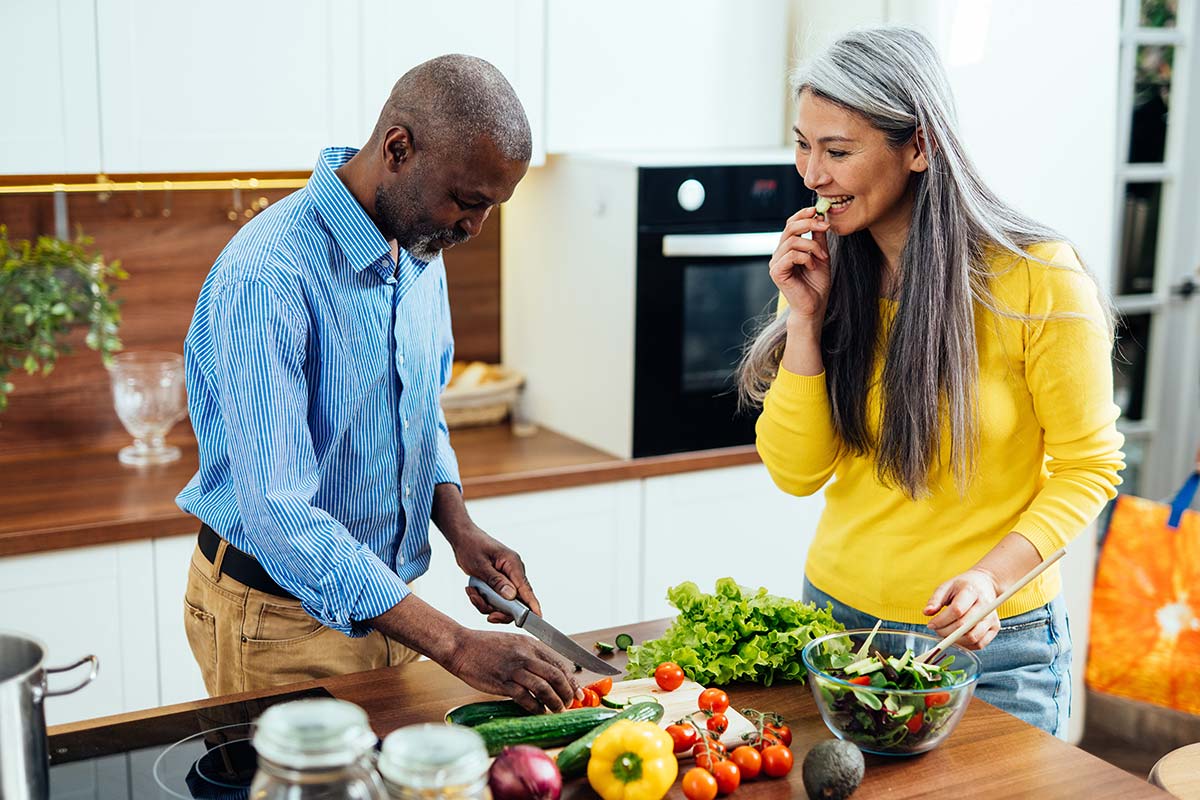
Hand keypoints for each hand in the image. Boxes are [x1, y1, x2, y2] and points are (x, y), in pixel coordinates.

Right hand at [448, 629, 580, 712]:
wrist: (461, 646)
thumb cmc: (485, 646)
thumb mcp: (514, 643)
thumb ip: (530, 655)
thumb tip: (547, 673)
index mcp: (530, 644)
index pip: (559, 663)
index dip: (571, 680)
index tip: (578, 691)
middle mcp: (526, 655)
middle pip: (556, 676)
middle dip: (567, 692)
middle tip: (570, 703)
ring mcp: (514, 669)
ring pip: (544, 688)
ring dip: (554, 702)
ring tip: (558, 710)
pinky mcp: (503, 682)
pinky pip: (525, 698)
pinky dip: (536, 707)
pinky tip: (539, 712)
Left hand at [449, 523, 541, 623]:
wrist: (463, 537)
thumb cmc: (471, 547)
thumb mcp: (480, 566)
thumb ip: (496, 582)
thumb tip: (512, 596)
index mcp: (513, 564)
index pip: (526, 589)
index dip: (533, 605)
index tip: (538, 619)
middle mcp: (514, 571)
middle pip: (515, 601)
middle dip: (499, 610)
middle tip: (487, 614)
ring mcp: (508, 577)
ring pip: (504, 602)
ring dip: (487, 604)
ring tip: (472, 593)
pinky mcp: (500, 581)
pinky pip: (496, 598)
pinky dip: (484, 599)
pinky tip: (473, 591)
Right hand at [771, 208, 831, 320]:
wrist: (814, 306)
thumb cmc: (817, 284)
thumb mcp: (821, 255)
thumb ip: (818, 238)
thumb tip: (820, 217)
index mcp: (787, 248)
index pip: (790, 224)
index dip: (802, 214)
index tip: (817, 210)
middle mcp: (779, 254)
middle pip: (789, 228)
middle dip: (809, 223)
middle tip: (826, 227)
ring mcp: (775, 263)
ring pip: (793, 241)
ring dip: (812, 246)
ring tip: (822, 258)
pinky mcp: (776, 272)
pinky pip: (791, 255)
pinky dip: (806, 258)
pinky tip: (812, 266)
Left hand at [923, 568, 1001, 649]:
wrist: (984, 584)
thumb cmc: (962, 586)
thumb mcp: (946, 587)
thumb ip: (935, 600)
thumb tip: (926, 613)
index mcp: (972, 591)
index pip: (957, 610)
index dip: (941, 620)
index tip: (930, 624)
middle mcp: (985, 605)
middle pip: (964, 626)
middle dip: (946, 632)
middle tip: (936, 630)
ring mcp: (992, 618)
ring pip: (972, 637)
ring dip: (955, 640)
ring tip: (946, 634)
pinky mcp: (995, 628)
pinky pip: (980, 644)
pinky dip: (966, 645)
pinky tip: (957, 638)